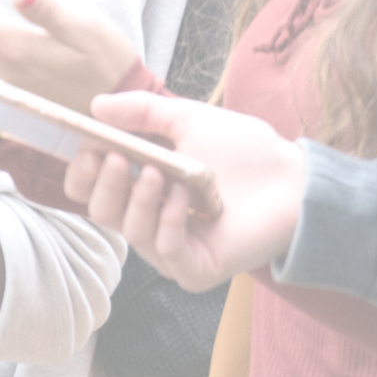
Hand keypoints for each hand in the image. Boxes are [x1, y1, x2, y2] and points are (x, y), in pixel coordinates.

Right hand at [67, 91, 303, 291]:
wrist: (295, 179)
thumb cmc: (244, 151)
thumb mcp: (187, 119)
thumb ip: (141, 112)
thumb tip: (94, 106)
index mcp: (141, 189)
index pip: (91, 191)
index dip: (82, 172)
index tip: (90, 147)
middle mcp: (149, 222)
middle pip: (100, 212)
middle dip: (103, 184)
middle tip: (115, 157)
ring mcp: (171, 250)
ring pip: (128, 232)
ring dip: (139, 198)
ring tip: (160, 171)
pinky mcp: (195, 270)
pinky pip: (164, 249)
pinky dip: (167, 220)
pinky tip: (182, 196)